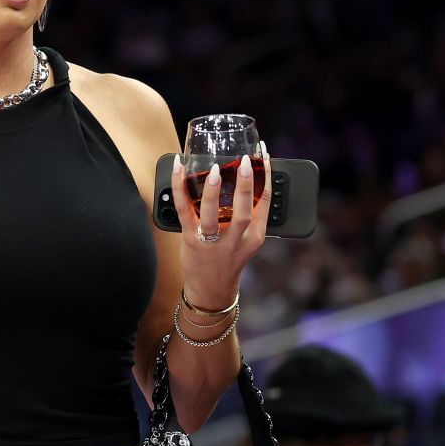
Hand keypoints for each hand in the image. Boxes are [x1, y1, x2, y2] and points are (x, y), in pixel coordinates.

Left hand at [172, 146, 270, 307]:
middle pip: (243, 210)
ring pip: (213, 215)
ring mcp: (212, 241)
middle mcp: (236, 240)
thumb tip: (243, 178)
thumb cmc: (229, 259)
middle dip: (245, 185)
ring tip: (215, 170)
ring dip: (214, 192)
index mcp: (255, 236)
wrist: (212, 289)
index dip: (266, 178)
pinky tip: (178, 170)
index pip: (265, 203)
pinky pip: (184, 211)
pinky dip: (179, 189)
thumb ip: (249, 215)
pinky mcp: (191, 240)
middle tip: (245, 162)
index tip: (263, 156)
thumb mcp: (248, 241)